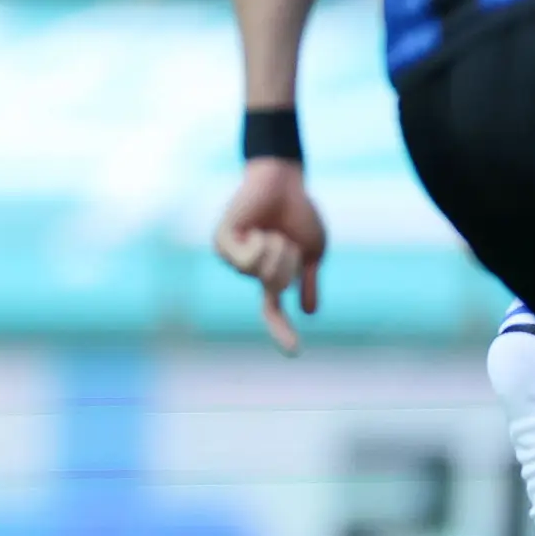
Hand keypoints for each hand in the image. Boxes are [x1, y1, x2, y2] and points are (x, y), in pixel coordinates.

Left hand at [212, 156, 326, 353]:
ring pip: (262, 272)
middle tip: (284, 238)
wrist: (285, 182)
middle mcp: (247, 271)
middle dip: (290, 262)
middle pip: (275, 286)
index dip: (283, 331)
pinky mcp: (222, 242)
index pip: (273, 311)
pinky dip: (262, 242)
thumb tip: (309, 312)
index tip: (294, 353)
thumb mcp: (312, 251)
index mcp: (268, 276)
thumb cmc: (298, 214)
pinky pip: (248, 257)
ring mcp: (232, 258)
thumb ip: (307, 280)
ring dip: (278, 249)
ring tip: (271, 230)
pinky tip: (257, 227)